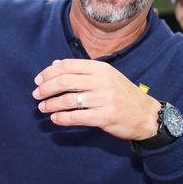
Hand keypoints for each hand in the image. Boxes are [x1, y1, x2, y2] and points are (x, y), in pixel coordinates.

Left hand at [32, 59, 161, 140]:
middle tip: (36, 94)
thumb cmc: (122, 94)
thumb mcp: (106, 76)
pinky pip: (77, 117)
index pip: (68, 66)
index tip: (38, 80)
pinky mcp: (105, 117)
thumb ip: (81, 70)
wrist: (146, 115)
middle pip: (65, 81)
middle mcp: (101, 81)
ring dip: (51, 104)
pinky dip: (62, 118)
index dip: (49, 72)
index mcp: (100, 68)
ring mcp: (104, 99)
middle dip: (46, 88)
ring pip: (68, 100)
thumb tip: (55, 64)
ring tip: (42, 107)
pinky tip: (55, 118)